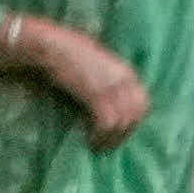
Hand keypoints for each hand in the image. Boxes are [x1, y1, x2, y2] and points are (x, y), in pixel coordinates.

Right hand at [17, 23, 150, 146]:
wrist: (51, 46)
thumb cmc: (66, 52)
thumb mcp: (96, 63)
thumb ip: (107, 78)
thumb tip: (108, 98)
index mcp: (125, 71)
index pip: (143, 102)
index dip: (134, 121)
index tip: (120, 132)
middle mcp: (123, 79)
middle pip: (136, 115)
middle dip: (124, 134)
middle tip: (109, 145)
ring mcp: (111, 86)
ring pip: (123, 122)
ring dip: (111, 139)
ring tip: (98, 146)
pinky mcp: (96, 95)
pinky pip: (108, 123)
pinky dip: (100, 136)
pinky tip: (91, 140)